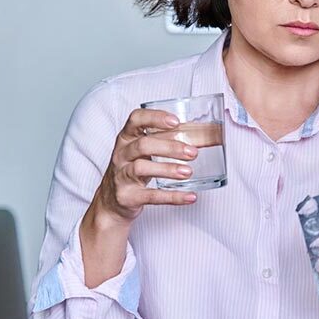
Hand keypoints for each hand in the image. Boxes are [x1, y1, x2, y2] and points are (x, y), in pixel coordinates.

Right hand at [92, 107, 199, 223]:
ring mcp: (122, 176)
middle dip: (170, 147)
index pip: (136, 120)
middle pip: (143, 145)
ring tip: (188, 172)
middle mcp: (122, 154)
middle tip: (193, 152)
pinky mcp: (127, 196)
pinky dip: (172, 197)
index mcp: (127, 138)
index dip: (155, 118)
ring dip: (168, 169)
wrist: (111, 200)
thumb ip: (167, 141)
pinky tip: (189, 196)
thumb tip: (207, 135)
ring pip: (142, 168)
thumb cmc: (133, 168)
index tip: (176, 121)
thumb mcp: (144, 151)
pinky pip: (150, 196)